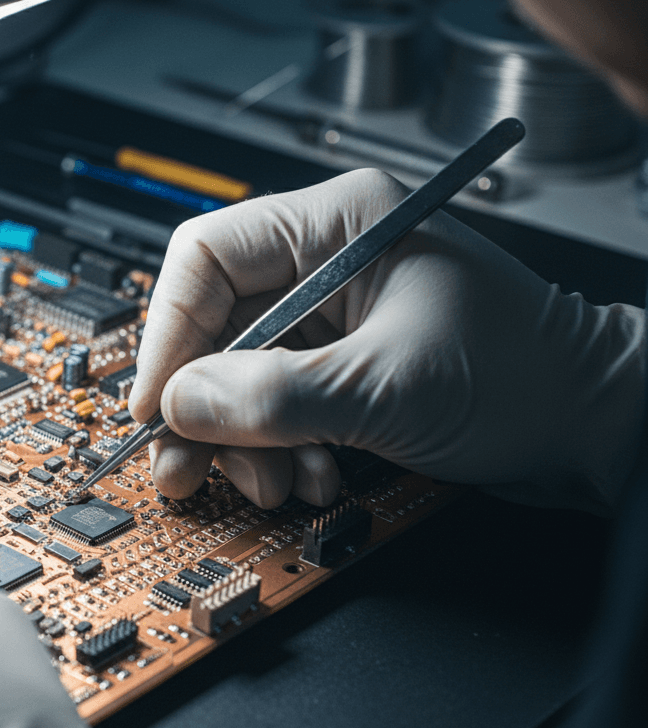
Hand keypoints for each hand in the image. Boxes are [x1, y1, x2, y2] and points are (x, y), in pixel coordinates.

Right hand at [131, 168, 643, 512]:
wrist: (593, 426)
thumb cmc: (521, 375)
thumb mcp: (384, 388)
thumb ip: (273, 397)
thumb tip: (181, 405)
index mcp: (336, 223)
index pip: (206, 258)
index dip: (168, 333)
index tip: (155, 403)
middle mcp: (325, 262)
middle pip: (214, 325)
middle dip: (200, 405)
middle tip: (182, 466)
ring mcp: (332, 316)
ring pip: (238, 374)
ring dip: (241, 438)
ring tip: (268, 483)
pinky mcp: (340, 364)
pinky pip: (274, 403)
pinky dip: (276, 448)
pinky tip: (306, 476)